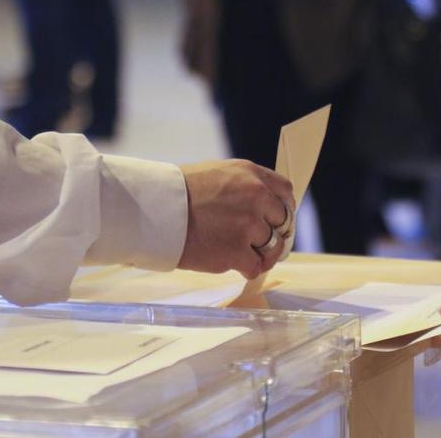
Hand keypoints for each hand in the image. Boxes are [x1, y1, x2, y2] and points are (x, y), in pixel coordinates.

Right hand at [178, 159, 294, 278]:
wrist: (155, 209)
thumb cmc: (179, 193)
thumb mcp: (218, 173)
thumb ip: (246, 185)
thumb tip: (267, 206)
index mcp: (251, 174)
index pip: (285, 192)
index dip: (282, 208)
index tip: (275, 219)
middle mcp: (256, 196)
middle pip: (282, 221)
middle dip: (272, 231)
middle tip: (257, 240)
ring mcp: (248, 225)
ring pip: (272, 246)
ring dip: (260, 252)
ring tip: (242, 253)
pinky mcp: (236, 251)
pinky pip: (256, 266)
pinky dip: (247, 268)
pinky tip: (235, 264)